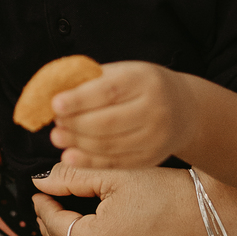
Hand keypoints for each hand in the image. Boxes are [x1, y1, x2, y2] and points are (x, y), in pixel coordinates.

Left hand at [32, 163, 236, 235]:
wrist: (218, 214)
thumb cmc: (170, 191)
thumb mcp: (118, 176)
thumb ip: (73, 178)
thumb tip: (41, 181)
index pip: (54, 225)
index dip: (44, 205)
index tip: (43, 193)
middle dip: (54, 227)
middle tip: (54, 208)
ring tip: (72, 230)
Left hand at [48, 60, 184, 167]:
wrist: (184, 109)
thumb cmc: (142, 86)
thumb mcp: (124, 72)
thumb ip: (92, 80)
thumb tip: (52, 91)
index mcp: (144, 81)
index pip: (108, 92)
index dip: (79, 100)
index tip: (55, 104)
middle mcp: (154, 109)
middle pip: (107, 123)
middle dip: (75, 126)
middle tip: (55, 125)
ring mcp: (154, 137)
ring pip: (109, 146)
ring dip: (78, 144)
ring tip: (58, 137)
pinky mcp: (151, 158)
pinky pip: (115, 163)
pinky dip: (89, 161)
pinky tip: (71, 157)